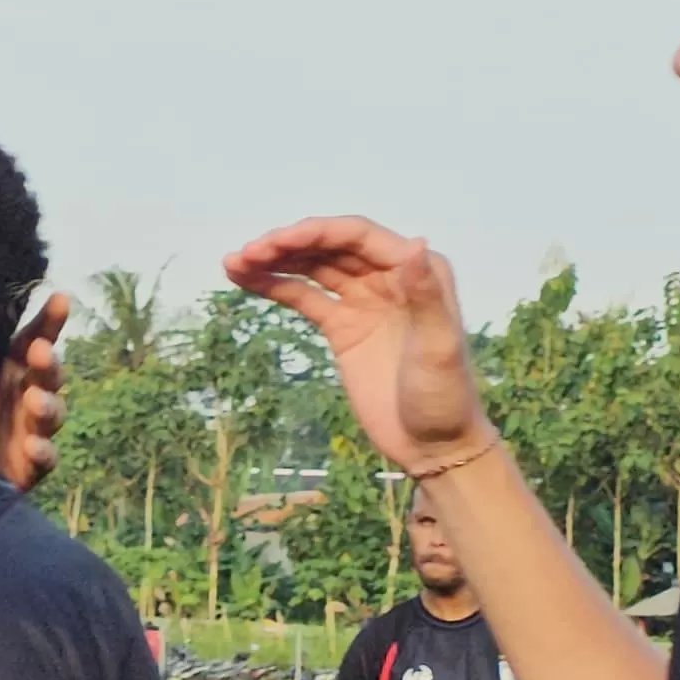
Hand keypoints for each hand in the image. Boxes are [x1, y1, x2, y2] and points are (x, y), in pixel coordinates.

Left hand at [0, 291, 69, 490]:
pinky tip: (32, 446)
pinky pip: (44, 459)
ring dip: (48, 405)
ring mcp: (28, 431)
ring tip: (34, 400)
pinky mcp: (27, 467)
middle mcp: (20, 396)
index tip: (61, 298)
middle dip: (48, 362)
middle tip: (39, 352)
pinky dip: (42, 452)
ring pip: (52, 414)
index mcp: (2, 370)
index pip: (30, 338)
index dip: (48, 320)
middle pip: (46, 373)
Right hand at [224, 219, 485, 472]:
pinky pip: (304, 297)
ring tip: (234, 262)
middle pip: (331, 246)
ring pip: (313, 267)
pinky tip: (244, 279)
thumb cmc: (445, 398)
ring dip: (275, 260)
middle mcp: (390, 276)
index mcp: (419, 271)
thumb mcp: (440, 348)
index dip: (316, 233)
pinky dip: (275, 286)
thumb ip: (426, 297)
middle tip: (248, 253)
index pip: (359, 237)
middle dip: (288, 244)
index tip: (278, 241)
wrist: (433, 446)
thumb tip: (415, 243)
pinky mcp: (342, 326)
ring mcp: (363, 301)